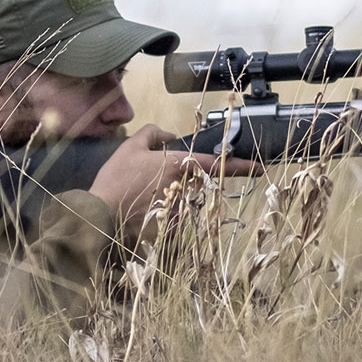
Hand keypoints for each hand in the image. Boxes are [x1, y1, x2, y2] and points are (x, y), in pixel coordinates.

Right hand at [89, 125, 261, 244]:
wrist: (101, 216)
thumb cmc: (115, 180)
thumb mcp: (129, 147)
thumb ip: (152, 134)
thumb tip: (169, 133)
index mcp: (179, 165)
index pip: (218, 165)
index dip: (242, 166)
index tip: (261, 169)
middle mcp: (186, 187)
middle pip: (198, 186)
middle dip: (184, 185)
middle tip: (154, 187)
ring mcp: (182, 210)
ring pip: (185, 202)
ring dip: (170, 201)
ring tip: (141, 202)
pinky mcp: (173, 229)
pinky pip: (173, 218)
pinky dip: (161, 216)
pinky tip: (141, 215)